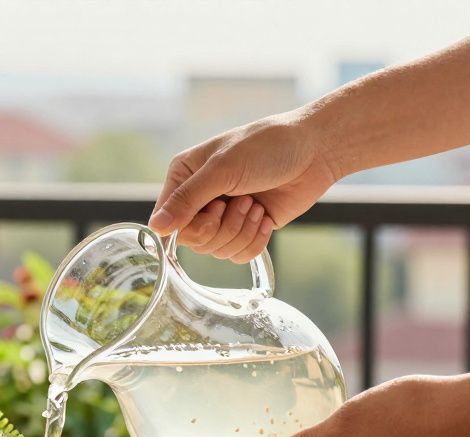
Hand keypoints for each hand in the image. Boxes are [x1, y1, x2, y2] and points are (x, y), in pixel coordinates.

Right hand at [149, 111, 338, 263]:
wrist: (314, 152)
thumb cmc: (266, 148)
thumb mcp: (222, 169)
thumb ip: (187, 200)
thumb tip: (156, 229)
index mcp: (185, 176)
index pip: (168, 220)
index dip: (191, 224)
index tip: (215, 207)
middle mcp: (200, 198)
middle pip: (195, 241)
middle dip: (224, 226)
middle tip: (242, 200)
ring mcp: (224, 216)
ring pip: (218, 250)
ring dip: (242, 230)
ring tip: (256, 204)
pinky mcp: (246, 229)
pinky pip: (238, 255)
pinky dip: (255, 240)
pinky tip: (265, 217)